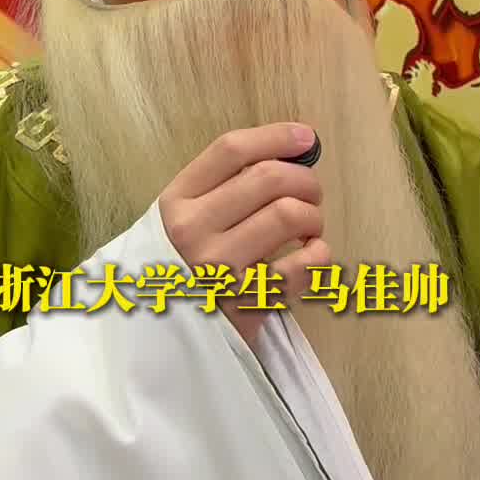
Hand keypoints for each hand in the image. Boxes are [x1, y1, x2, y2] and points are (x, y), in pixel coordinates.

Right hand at [158, 123, 327, 344]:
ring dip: (313, 217)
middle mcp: (193, 231)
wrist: (159, 343)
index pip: (230, 151)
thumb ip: (221, 190)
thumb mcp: (181, 223)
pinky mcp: (248, 303)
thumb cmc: (181, 272)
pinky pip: (305, 265)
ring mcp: (220, 268)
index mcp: (175, 202)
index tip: (306, 138)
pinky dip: (320, 256)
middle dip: (305, 181)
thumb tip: (292, 154)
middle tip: (310, 196)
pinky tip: (311, 258)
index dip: (276, 137)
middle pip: (269, 177)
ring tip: (308, 230)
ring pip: (290, 214)